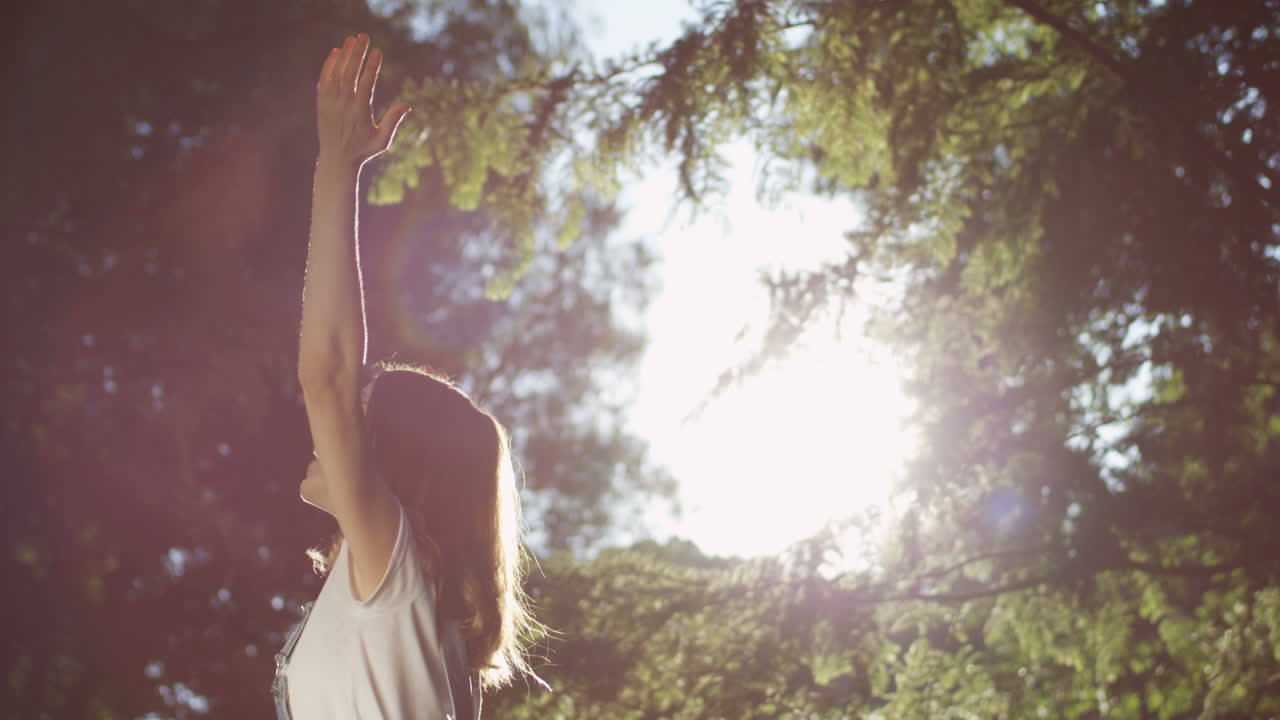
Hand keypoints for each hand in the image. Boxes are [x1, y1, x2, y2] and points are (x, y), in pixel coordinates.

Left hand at [316, 33, 411, 167]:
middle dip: (357, 52)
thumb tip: (407, 105)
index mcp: (360, 111)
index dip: (372, 65)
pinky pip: (324, 79)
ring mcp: (330, 102)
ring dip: (344, 54)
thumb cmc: (363, 150)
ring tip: (352, 39)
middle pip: (350, 72)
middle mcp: (343, 104)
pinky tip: (336, 52)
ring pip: (337, 72)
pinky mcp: (321, 102)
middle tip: (364, 35)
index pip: (366, 82)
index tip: (378, 51)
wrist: (336, 159)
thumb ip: (393, 121)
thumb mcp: (382, 140)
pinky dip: (329, 64)